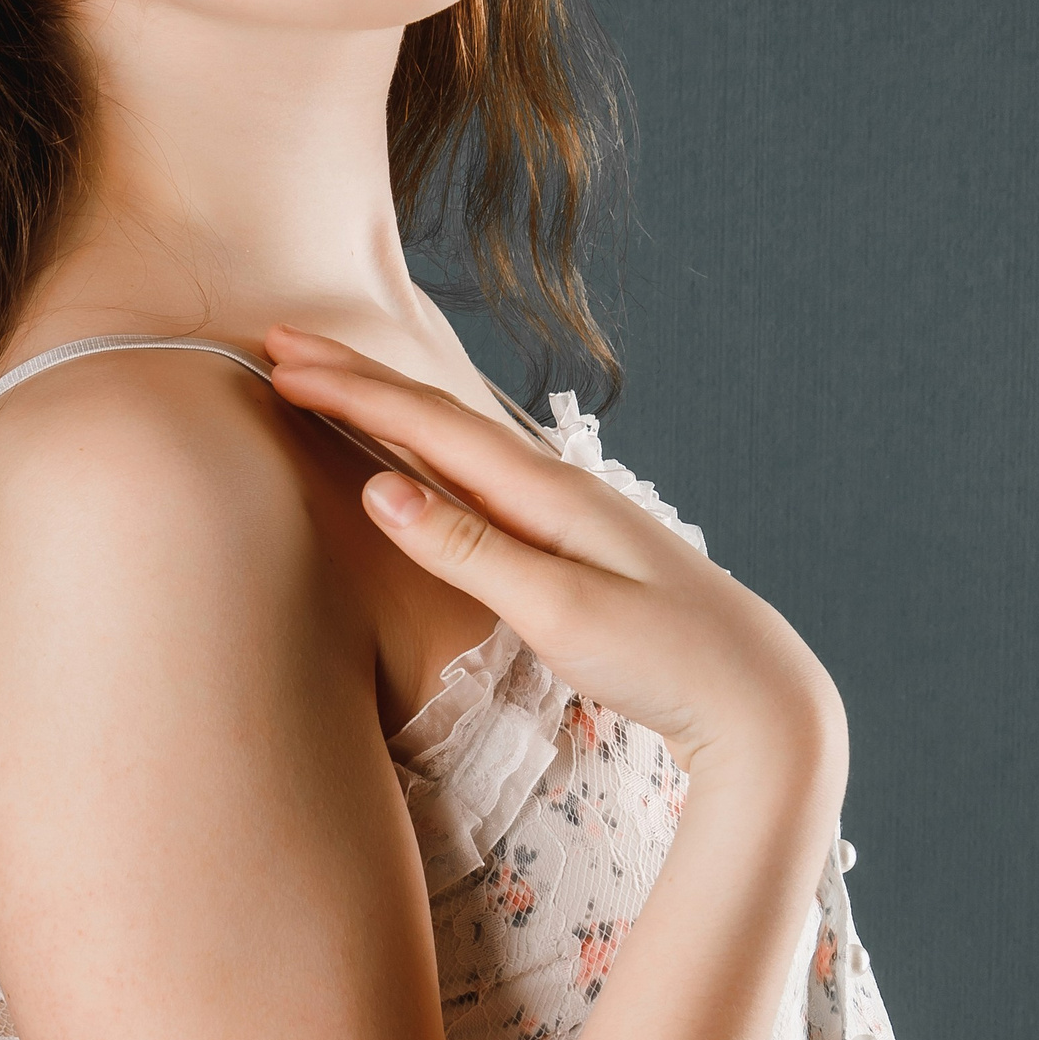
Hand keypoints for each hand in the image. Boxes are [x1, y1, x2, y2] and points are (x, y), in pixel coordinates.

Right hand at [263, 326, 843, 790]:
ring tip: (333, 380)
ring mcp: (568, 514)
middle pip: (439, 417)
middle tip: (282, 341)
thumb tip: (380, 486)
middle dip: (357, 378)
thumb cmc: (666, 661)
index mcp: (548, 493)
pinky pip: (482, 478)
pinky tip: (422, 455)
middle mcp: (557, 488)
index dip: (351, 390)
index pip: (429, 426)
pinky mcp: (574, 546)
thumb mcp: (559, 611)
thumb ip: (467, 549)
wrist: (758, 699)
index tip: (280, 359)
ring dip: (390, 408)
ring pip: (460, 443)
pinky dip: (431, 452)